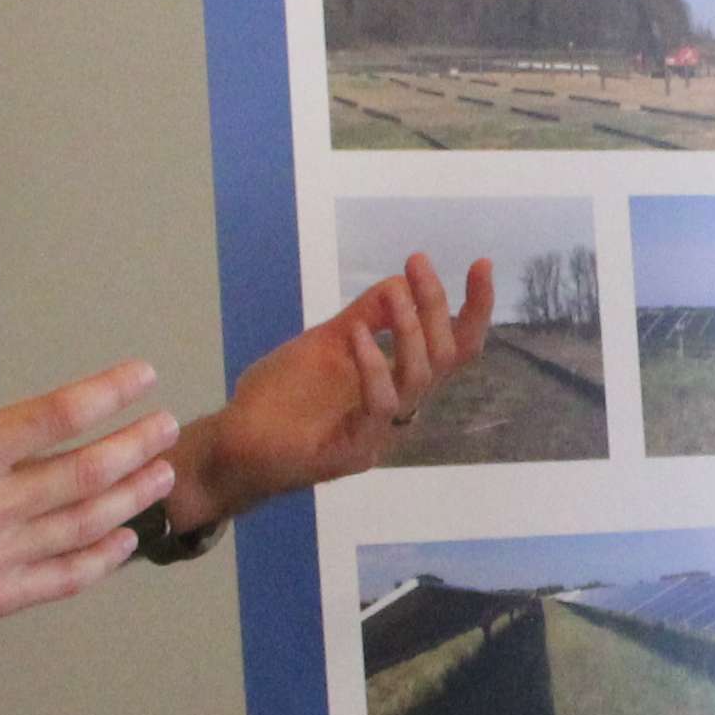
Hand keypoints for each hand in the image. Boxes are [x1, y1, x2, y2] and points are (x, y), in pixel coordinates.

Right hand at [0, 276, 177, 649]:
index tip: (144, 376)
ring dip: (132, 498)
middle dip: (138, 445)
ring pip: (85, 525)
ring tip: (162, 474)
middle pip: (87, 471)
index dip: (110, 391)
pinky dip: (102, 558)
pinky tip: (124, 538)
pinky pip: (64, 578)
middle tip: (167, 426)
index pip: (58, 414)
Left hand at [171, 253, 495, 528]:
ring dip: (410, 330)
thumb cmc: (279, 398)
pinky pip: (379, 407)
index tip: (481, 264)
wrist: (233, 444)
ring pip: (420, 379)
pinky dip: (373, 366)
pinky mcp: (354, 451)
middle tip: (418, 266)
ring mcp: (380, 432)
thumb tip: (399, 283)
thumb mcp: (324, 344)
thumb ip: (362, 317)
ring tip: (394, 293)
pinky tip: (356, 337)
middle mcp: (400, 408)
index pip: (453, 347)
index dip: (473, 309)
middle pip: (447, 357)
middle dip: (438, 306)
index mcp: (398, 383)